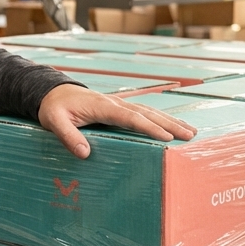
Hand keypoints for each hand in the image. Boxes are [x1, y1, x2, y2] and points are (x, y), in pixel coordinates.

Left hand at [37, 84, 196, 158]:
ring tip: (191, 132)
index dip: (149, 127)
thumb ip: (68, 136)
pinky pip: (144, 113)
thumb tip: (84, 153)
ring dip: (171, 121)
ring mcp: (120, 105)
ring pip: (150, 112)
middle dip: (170, 124)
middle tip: (190, 136)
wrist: (53, 92)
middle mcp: (116, 103)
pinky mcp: (119, 108)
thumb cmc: (54, 108)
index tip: (167, 137)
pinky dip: (161, 119)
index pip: (130, 117)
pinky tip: (173, 126)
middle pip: (147, 114)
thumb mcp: (55, 121)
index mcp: (103, 106)